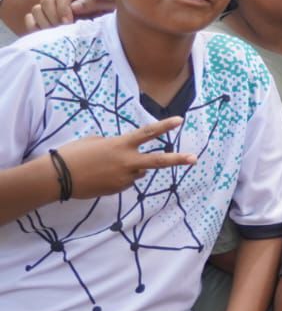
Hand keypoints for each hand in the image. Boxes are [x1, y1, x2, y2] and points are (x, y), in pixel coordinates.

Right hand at [24, 0, 114, 31]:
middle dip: (53, 18)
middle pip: (46, 1)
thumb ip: (98, 2)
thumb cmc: (119, 17)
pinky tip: (46, 37)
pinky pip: (31, 19)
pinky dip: (34, 27)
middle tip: (63, 31)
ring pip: (37, 9)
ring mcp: (55, 8)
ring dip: (44, 24)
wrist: (118, 33)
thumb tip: (75, 7)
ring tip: (58, 35)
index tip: (68, 23)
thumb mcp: (115, 7)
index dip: (63, 8)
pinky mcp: (48, 20)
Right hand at [56, 117, 197, 199]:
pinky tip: (102, 176)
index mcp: (121, 145)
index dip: (164, 126)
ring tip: (105, 166)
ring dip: (131, 168)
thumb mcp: (97, 141)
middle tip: (194, 159)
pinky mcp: (118, 190)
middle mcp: (126, 162)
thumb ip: (117, 144)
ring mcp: (124, 178)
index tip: (180, 120)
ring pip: (138, 172)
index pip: (147, 133)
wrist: (58, 177)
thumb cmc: (74, 154)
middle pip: (158, 161)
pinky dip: (119, 177)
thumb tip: (126, 153)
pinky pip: (126, 181)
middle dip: (177, 160)